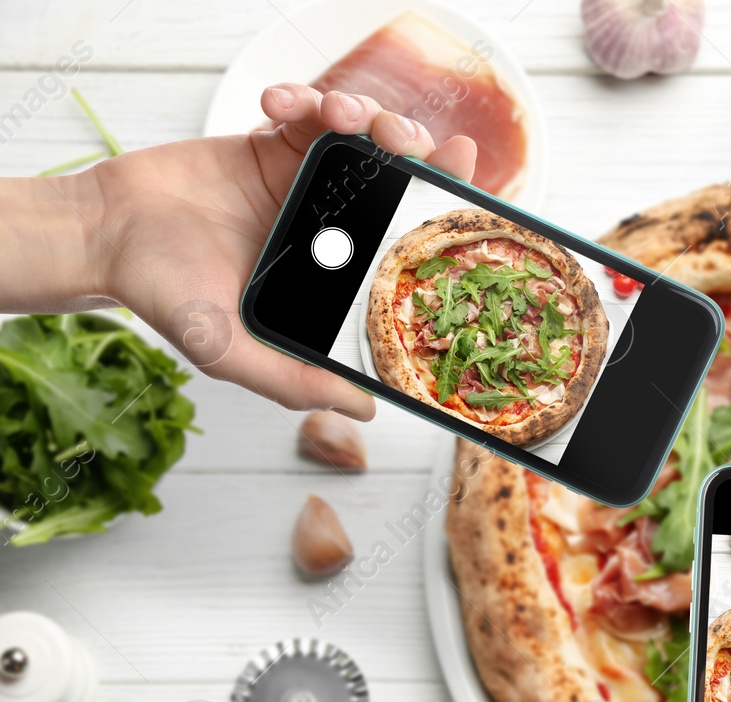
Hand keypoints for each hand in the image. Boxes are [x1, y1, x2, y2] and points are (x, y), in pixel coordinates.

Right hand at [17, 84, 475, 417]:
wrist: (105, 235)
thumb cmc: (167, 297)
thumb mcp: (233, 354)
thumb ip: (296, 382)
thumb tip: (367, 410)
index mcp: (341, 274)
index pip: (409, 244)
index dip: (441, 213)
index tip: (462, 183)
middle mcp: (336, 229)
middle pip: (402, 181)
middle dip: (417, 150)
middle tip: (409, 141)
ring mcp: (308, 184)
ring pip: (364, 138)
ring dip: (363, 116)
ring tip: (338, 117)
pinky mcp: (272, 145)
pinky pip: (307, 111)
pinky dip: (304, 99)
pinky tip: (280, 106)